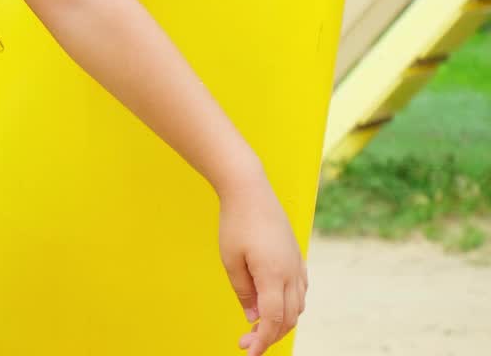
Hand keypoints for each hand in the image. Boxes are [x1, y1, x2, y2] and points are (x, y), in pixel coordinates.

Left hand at [218, 180, 307, 354]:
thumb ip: (243, 292)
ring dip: (281, 322)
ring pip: (298, 306)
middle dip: (270, 335)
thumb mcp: (231, 260)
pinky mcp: (297, 258)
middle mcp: (292, 272)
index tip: (248, 353)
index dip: (263, 340)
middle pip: (289, 318)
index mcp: (274, 274)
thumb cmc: (236, 223)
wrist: (250, 190)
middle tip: (245, 342)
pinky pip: (299, 291)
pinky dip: (288, 306)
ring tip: (256, 327)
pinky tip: (271, 306)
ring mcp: (298, 264)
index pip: (274, 319)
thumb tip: (253, 317)